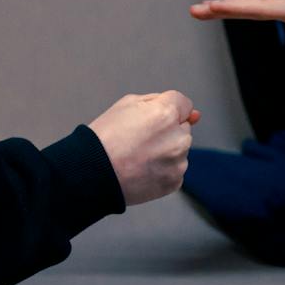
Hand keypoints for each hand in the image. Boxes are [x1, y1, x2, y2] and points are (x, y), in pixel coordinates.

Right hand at [87, 91, 197, 205]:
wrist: (92, 173)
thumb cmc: (105, 137)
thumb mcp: (127, 104)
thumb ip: (161, 102)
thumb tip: (193, 114)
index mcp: (167, 114)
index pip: (183, 104)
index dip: (164, 110)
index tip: (150, 120)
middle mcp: (178, 138)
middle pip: (182, 128)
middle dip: (167, 131)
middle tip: (139, 139)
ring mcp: (178, 162)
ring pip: (179, 150)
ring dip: (166, 151)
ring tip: (138, 156)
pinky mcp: (174, 182)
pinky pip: (175, 170)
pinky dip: (163, 170)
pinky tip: (142, 169)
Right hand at [188, 0, 284, 30]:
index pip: (275, 8)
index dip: (245, 8)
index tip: (216, 6)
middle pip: (262, 6)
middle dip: (228, 8)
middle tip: (194, 10)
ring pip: (265, 7)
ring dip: (234, 8)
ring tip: (204, 10)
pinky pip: (275, 10)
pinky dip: (252, 11)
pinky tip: (238, 12)